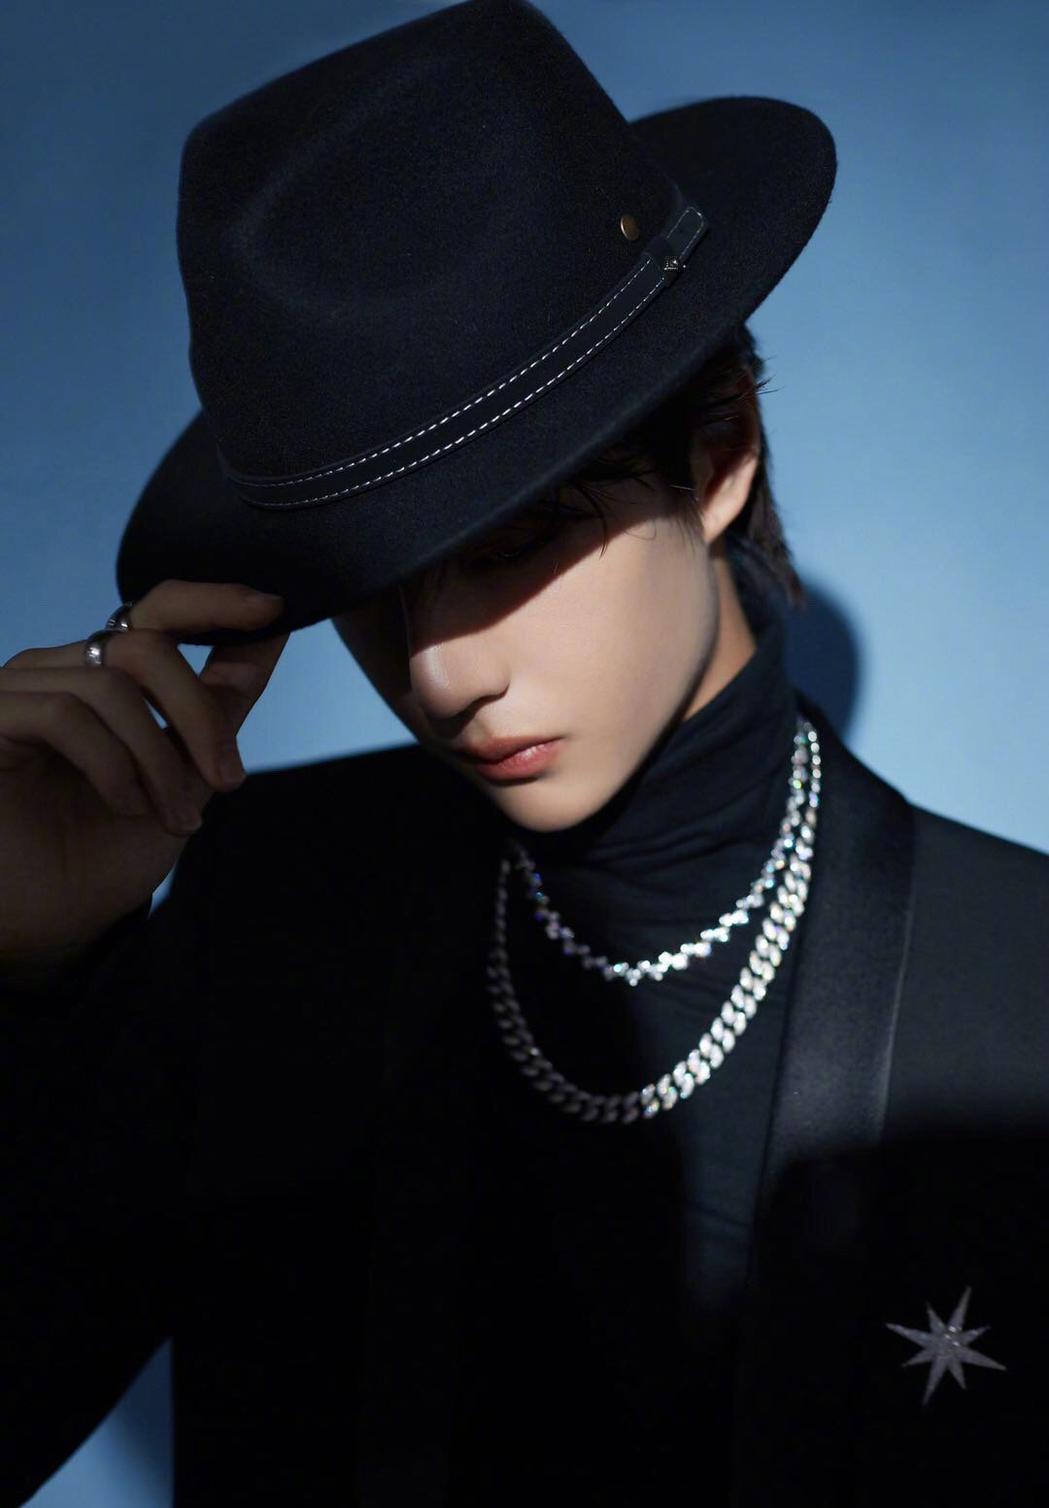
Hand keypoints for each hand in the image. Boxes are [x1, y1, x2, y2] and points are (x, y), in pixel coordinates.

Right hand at [0, 580, 289, 964]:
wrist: (44, 926)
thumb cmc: (103, 855)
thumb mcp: (184, 778)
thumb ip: (218, 709)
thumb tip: (272, 635)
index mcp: (105, 675)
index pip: (160, 608)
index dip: (215, 601)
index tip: (273, 609)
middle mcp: (57, 669)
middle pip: (147, 645)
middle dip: (199, 713)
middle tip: (228, 782)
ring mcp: (16, 691)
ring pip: (111, 685)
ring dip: (159, 759)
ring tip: (175, 818)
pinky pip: (63, 715)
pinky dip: (111, 764)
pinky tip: (125, 808)